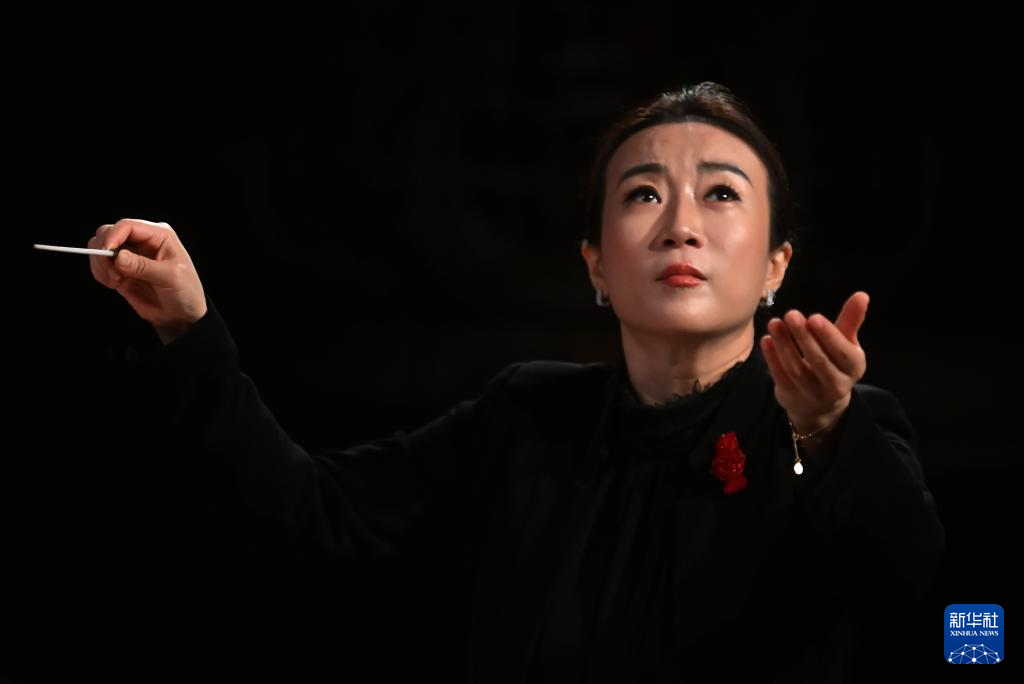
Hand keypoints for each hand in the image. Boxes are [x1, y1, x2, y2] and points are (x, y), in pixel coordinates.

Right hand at [88, 218, 207, 344]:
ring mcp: (129, 255)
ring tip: (116, 281)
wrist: (182, 315)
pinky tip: (114, 284)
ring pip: (99, 247)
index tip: (106, 252)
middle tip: (112, 272)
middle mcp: (142, 241)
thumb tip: (119, 257)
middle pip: (107, 232)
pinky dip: (100, 273)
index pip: (127, 226)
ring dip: (100, 264)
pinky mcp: (120, 270)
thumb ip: (144, 266)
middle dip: (103, 251)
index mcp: (159, 235)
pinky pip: (99, 265)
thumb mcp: (171, 277)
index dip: (112, 236)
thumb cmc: (186, 292)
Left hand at [759, 291, 868, 435]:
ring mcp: (813, 394)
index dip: (828, 335)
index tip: (813, 317)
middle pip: (819, 361)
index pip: (842, 352)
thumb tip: (862, 294)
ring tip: (774, 323)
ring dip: (784, 345)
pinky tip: (766, 340)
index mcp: (853, 367)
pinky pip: (780, 377)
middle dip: (804, 337)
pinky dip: (772, 358)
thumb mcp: (845, 343)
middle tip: (791, 314)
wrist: (820, 404)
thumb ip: (850, 320)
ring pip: (797, 370)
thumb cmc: (833, 362)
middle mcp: (836, 384)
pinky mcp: (792, 397)